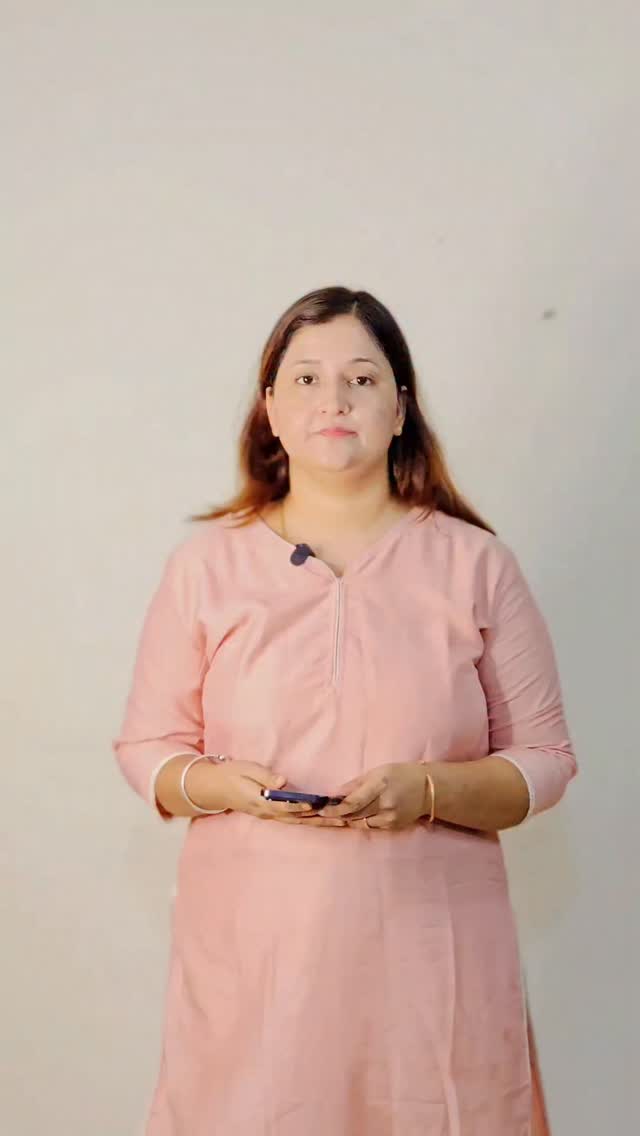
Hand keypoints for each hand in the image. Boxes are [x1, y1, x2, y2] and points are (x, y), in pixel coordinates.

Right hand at [183, 758, 344, 824]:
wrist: (215, 787)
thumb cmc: (231, 774)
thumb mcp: (246, 769)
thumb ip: (265, 777)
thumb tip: (283, 782)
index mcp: (260, 801)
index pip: (284, 805)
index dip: (301, 805)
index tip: (317, 804)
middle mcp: (267, 812)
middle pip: (297, 818)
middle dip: (319, 819)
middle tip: (341, 819)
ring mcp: (269, 815)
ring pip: (297, 821)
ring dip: (318, 822)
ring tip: (339, 822)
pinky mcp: (271, 814)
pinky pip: (293, 820)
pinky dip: (308, 820)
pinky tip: (321, 819)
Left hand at [319, 762, 431, 829]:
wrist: (428, 789)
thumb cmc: (400, 775)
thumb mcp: (377, 772)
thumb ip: (355, 785)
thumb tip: (334, 795)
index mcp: (379, 785)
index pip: (352, 803)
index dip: (334, 809)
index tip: (320, 811)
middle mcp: (384, 804)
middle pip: (354, 815)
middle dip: (336, 816)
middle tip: (321, 815)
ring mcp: (390, 818)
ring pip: (360, 823)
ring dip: (348, 819)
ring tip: (339, 813)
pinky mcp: (393, 827)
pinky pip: (371, 826)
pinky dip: (362, 821)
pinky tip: (360, 815)